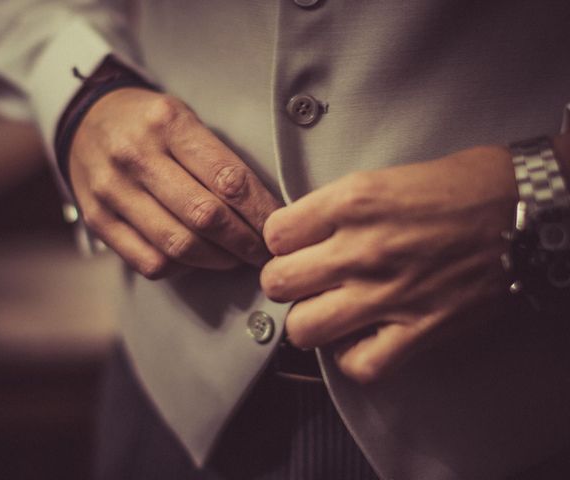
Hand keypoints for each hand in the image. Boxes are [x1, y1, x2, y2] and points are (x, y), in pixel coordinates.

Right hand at [69, 87, 280, 277]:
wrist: (85, 121)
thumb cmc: (148, 123)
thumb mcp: (184, 117)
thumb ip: (219, 158)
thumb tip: (265, 209)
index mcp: (167, 122)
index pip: (229, 179)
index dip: (262, 212)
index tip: (280, 229)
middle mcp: (135, 155)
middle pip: (205, 217)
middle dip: (245, 243)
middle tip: (265, 252)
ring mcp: (112, 191)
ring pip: (178, 245)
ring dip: (218, 260)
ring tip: (236, 258)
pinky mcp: (98, 220)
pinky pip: (149, 261)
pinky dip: (182, 268)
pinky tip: (197, 259)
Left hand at [260, 146, 517, 381]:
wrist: (526, 209)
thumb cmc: (462, 186)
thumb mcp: (386, 176)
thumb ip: (338, 208)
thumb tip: (304, 236)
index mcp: (352, 201)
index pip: (275, 233)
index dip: (282, 241)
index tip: (295, 245)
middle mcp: (361, 248)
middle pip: (278, 283)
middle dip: (286, 282)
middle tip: (307, 279)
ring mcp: (387, 293)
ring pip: (303, 328)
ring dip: (310, 321)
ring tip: (328, 311)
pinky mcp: (419, 329)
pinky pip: (359, 364)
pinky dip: (352, 357)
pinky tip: (360, 339)